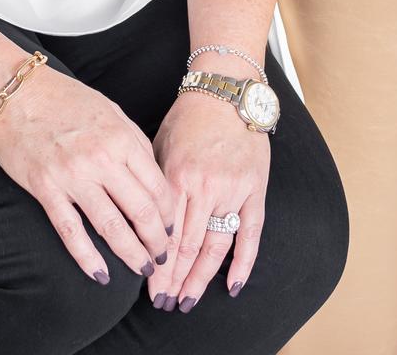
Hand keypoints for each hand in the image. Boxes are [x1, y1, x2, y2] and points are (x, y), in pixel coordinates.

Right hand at [0, 62, 177, 283]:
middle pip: (141, 212)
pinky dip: (88, 258)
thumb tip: (153, 178)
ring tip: (143, 270)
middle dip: (157, 241)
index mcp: (121, 138)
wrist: (14, 93)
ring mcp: (72, 176)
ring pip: (111, 228)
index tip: (171, 228)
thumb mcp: (109, 110)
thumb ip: (133, 141)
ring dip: (132, 255)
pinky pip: (71, 231)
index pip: (157, 187)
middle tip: (162, 258)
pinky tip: (101, 275)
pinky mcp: (46, 188)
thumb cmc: (63, 99)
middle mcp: (101, 158)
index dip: (168, 215)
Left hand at [148, 88, 269, 310]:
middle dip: (174, 280)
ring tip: (189, 300)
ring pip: (216, 246)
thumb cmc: (187, 117)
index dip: (158, 266)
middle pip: (188, 246)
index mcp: (177, 176)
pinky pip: (251, 234)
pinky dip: (243, 263)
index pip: (165, 234)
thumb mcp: (160, 145)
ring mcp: (232, 191)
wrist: (225, 92)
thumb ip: (155, 184)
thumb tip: (142, 220)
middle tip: (164, 304)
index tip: (150, 290)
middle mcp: (205, 188)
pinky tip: (234, 286)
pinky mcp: (255, 190)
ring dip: (201, 278)